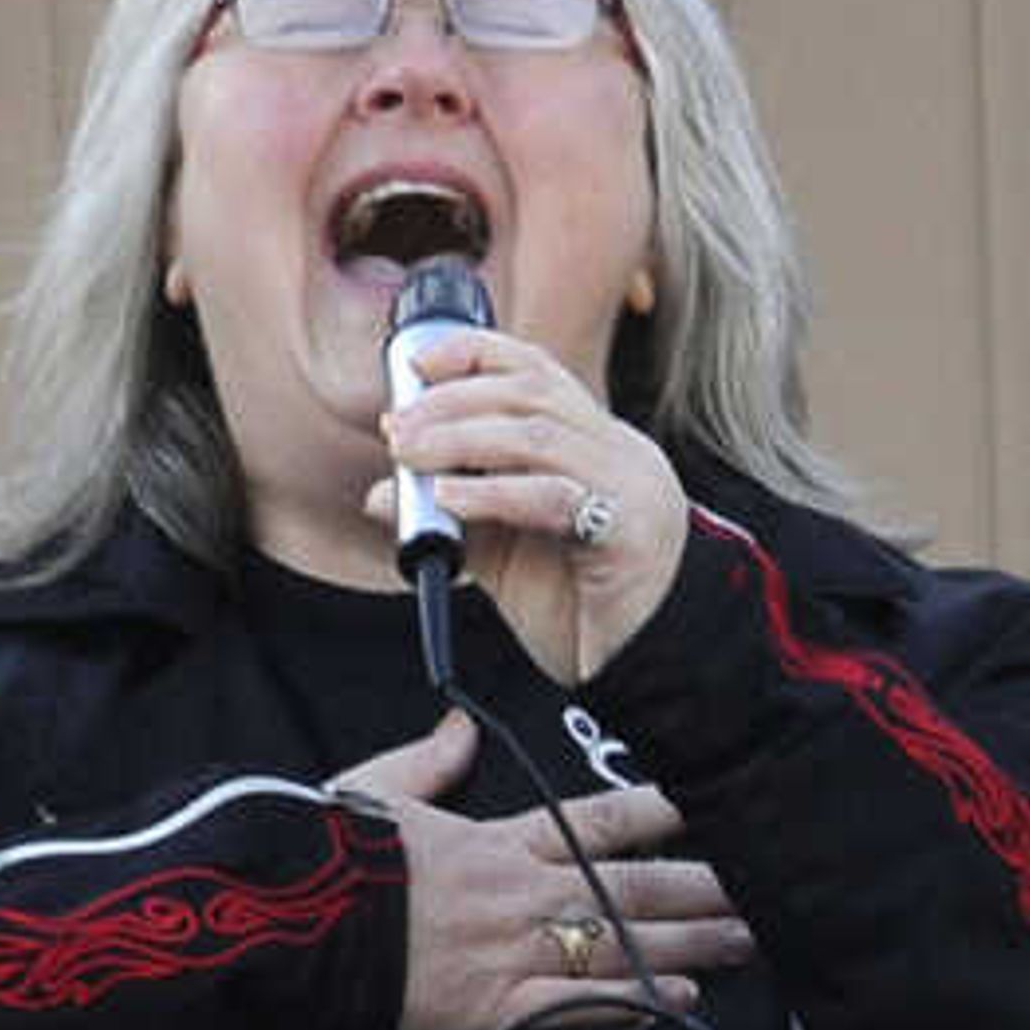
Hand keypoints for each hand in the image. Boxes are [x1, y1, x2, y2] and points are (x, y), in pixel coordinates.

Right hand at [336, 714, 755, 1029]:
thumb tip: (460, 727)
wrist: (289, 924)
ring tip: (745, 943)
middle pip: (628, 885)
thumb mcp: (373, 791)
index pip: (594, 818)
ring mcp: (511, 950)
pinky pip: (577, 1006)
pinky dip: (631, 1005)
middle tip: (762, 890)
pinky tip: (683, 1007)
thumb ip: (428, 762)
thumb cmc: (325, 861)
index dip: (657, 811)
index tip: (710, 805)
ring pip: (618, 943)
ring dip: (688, 946)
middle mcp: (519, 891)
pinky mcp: (493, 1007)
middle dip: (700, 888)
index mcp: (495, 839)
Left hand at [367, 325, 687, 680]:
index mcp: (596, 447)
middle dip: (452, 402)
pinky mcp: (630, 533)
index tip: (415, 365)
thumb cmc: (582, 616)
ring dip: (461, 439)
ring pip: (537, 436)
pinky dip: (493, 493)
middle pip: (530, 393)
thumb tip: (383, 495)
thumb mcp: (507, 557)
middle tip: (398, 430)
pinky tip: (450, 499)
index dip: (473, 354)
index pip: (537, 371)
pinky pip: (554, 498)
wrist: (646, 675)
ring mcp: (631, 487)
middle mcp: (619, 453)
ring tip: (411, 458)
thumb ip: (454, 518)